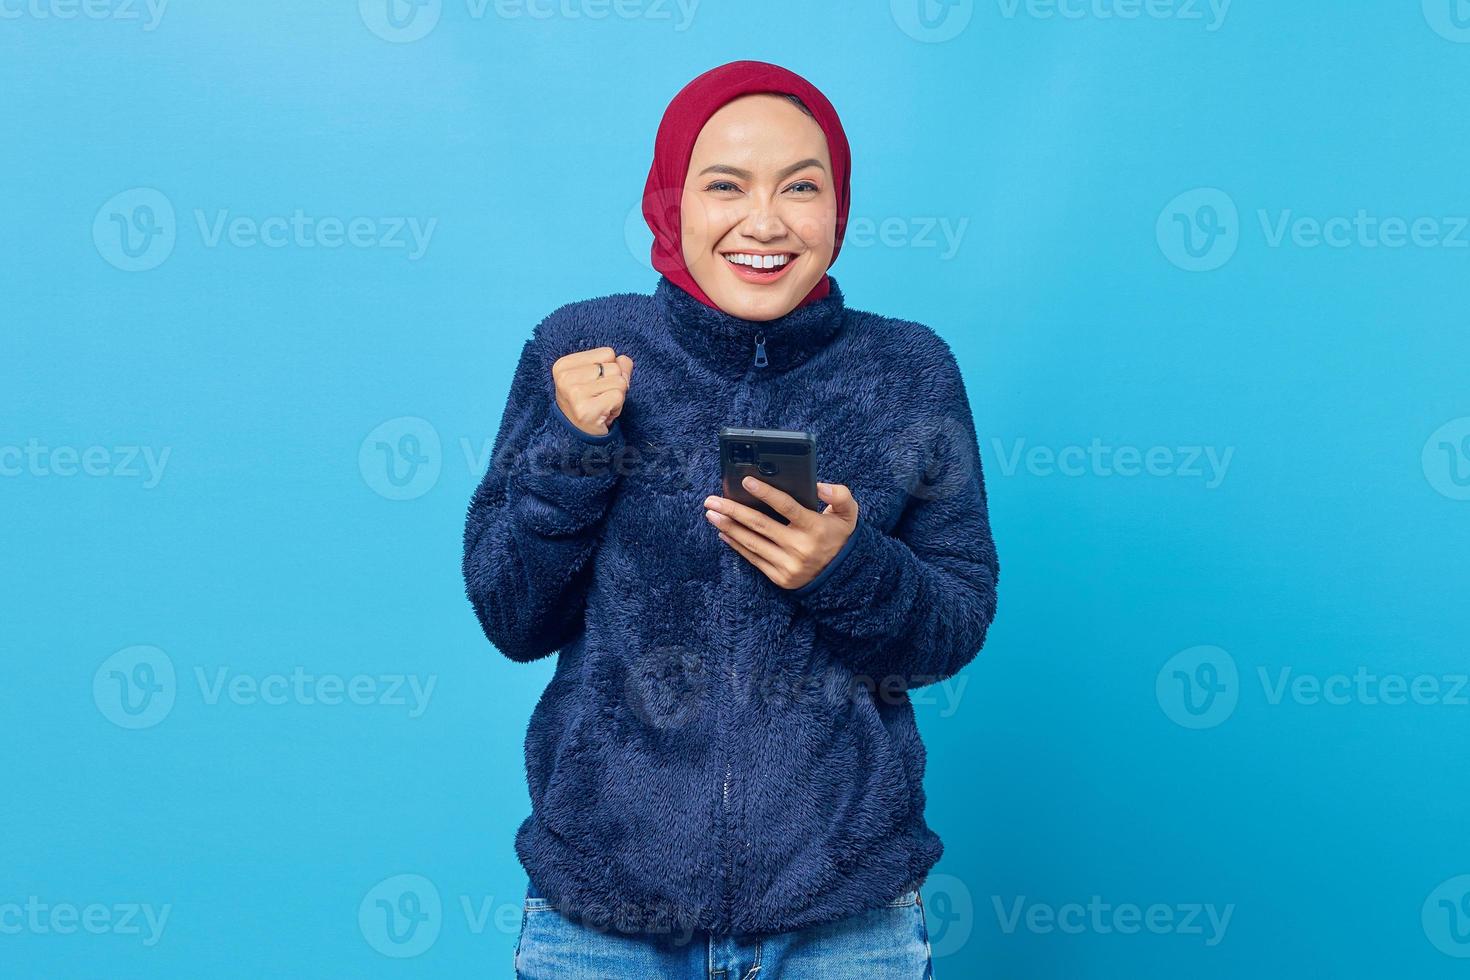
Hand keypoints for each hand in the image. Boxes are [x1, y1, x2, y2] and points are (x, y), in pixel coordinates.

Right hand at [552, 346, 633, 435]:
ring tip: (602, 405)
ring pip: (619, 382)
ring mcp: (574, 394)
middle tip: (600, 398)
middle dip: (614, 384)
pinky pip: (618, 396)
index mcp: (564, 365)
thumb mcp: (599, 377)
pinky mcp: (586, 410)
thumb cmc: (589, 402)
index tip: (596, 384)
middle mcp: (565, 378)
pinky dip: (617, 406)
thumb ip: (615, 364)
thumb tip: (624, 360)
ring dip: (617, 396)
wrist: (579, 434)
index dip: (609, 369)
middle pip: (614, 368)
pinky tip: (604, 413)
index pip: (607, 353)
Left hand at [703, 478, 857, 589]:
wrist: (842, 577)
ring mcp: (788, 565)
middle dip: (733, 510)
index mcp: (814, 528)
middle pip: (760, 525)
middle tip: (712, 499)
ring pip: (752, 542)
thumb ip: (841, 495)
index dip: (765, 493)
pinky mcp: (779, 578)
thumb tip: (820, 486)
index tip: (745, 480)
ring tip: (711, 513)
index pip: (786, 506)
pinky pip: (753, 559)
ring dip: (728, 527)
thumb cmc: (839, 537)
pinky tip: (724, 533)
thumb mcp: (849, 514)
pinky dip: (736, 545)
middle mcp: (799, 547)